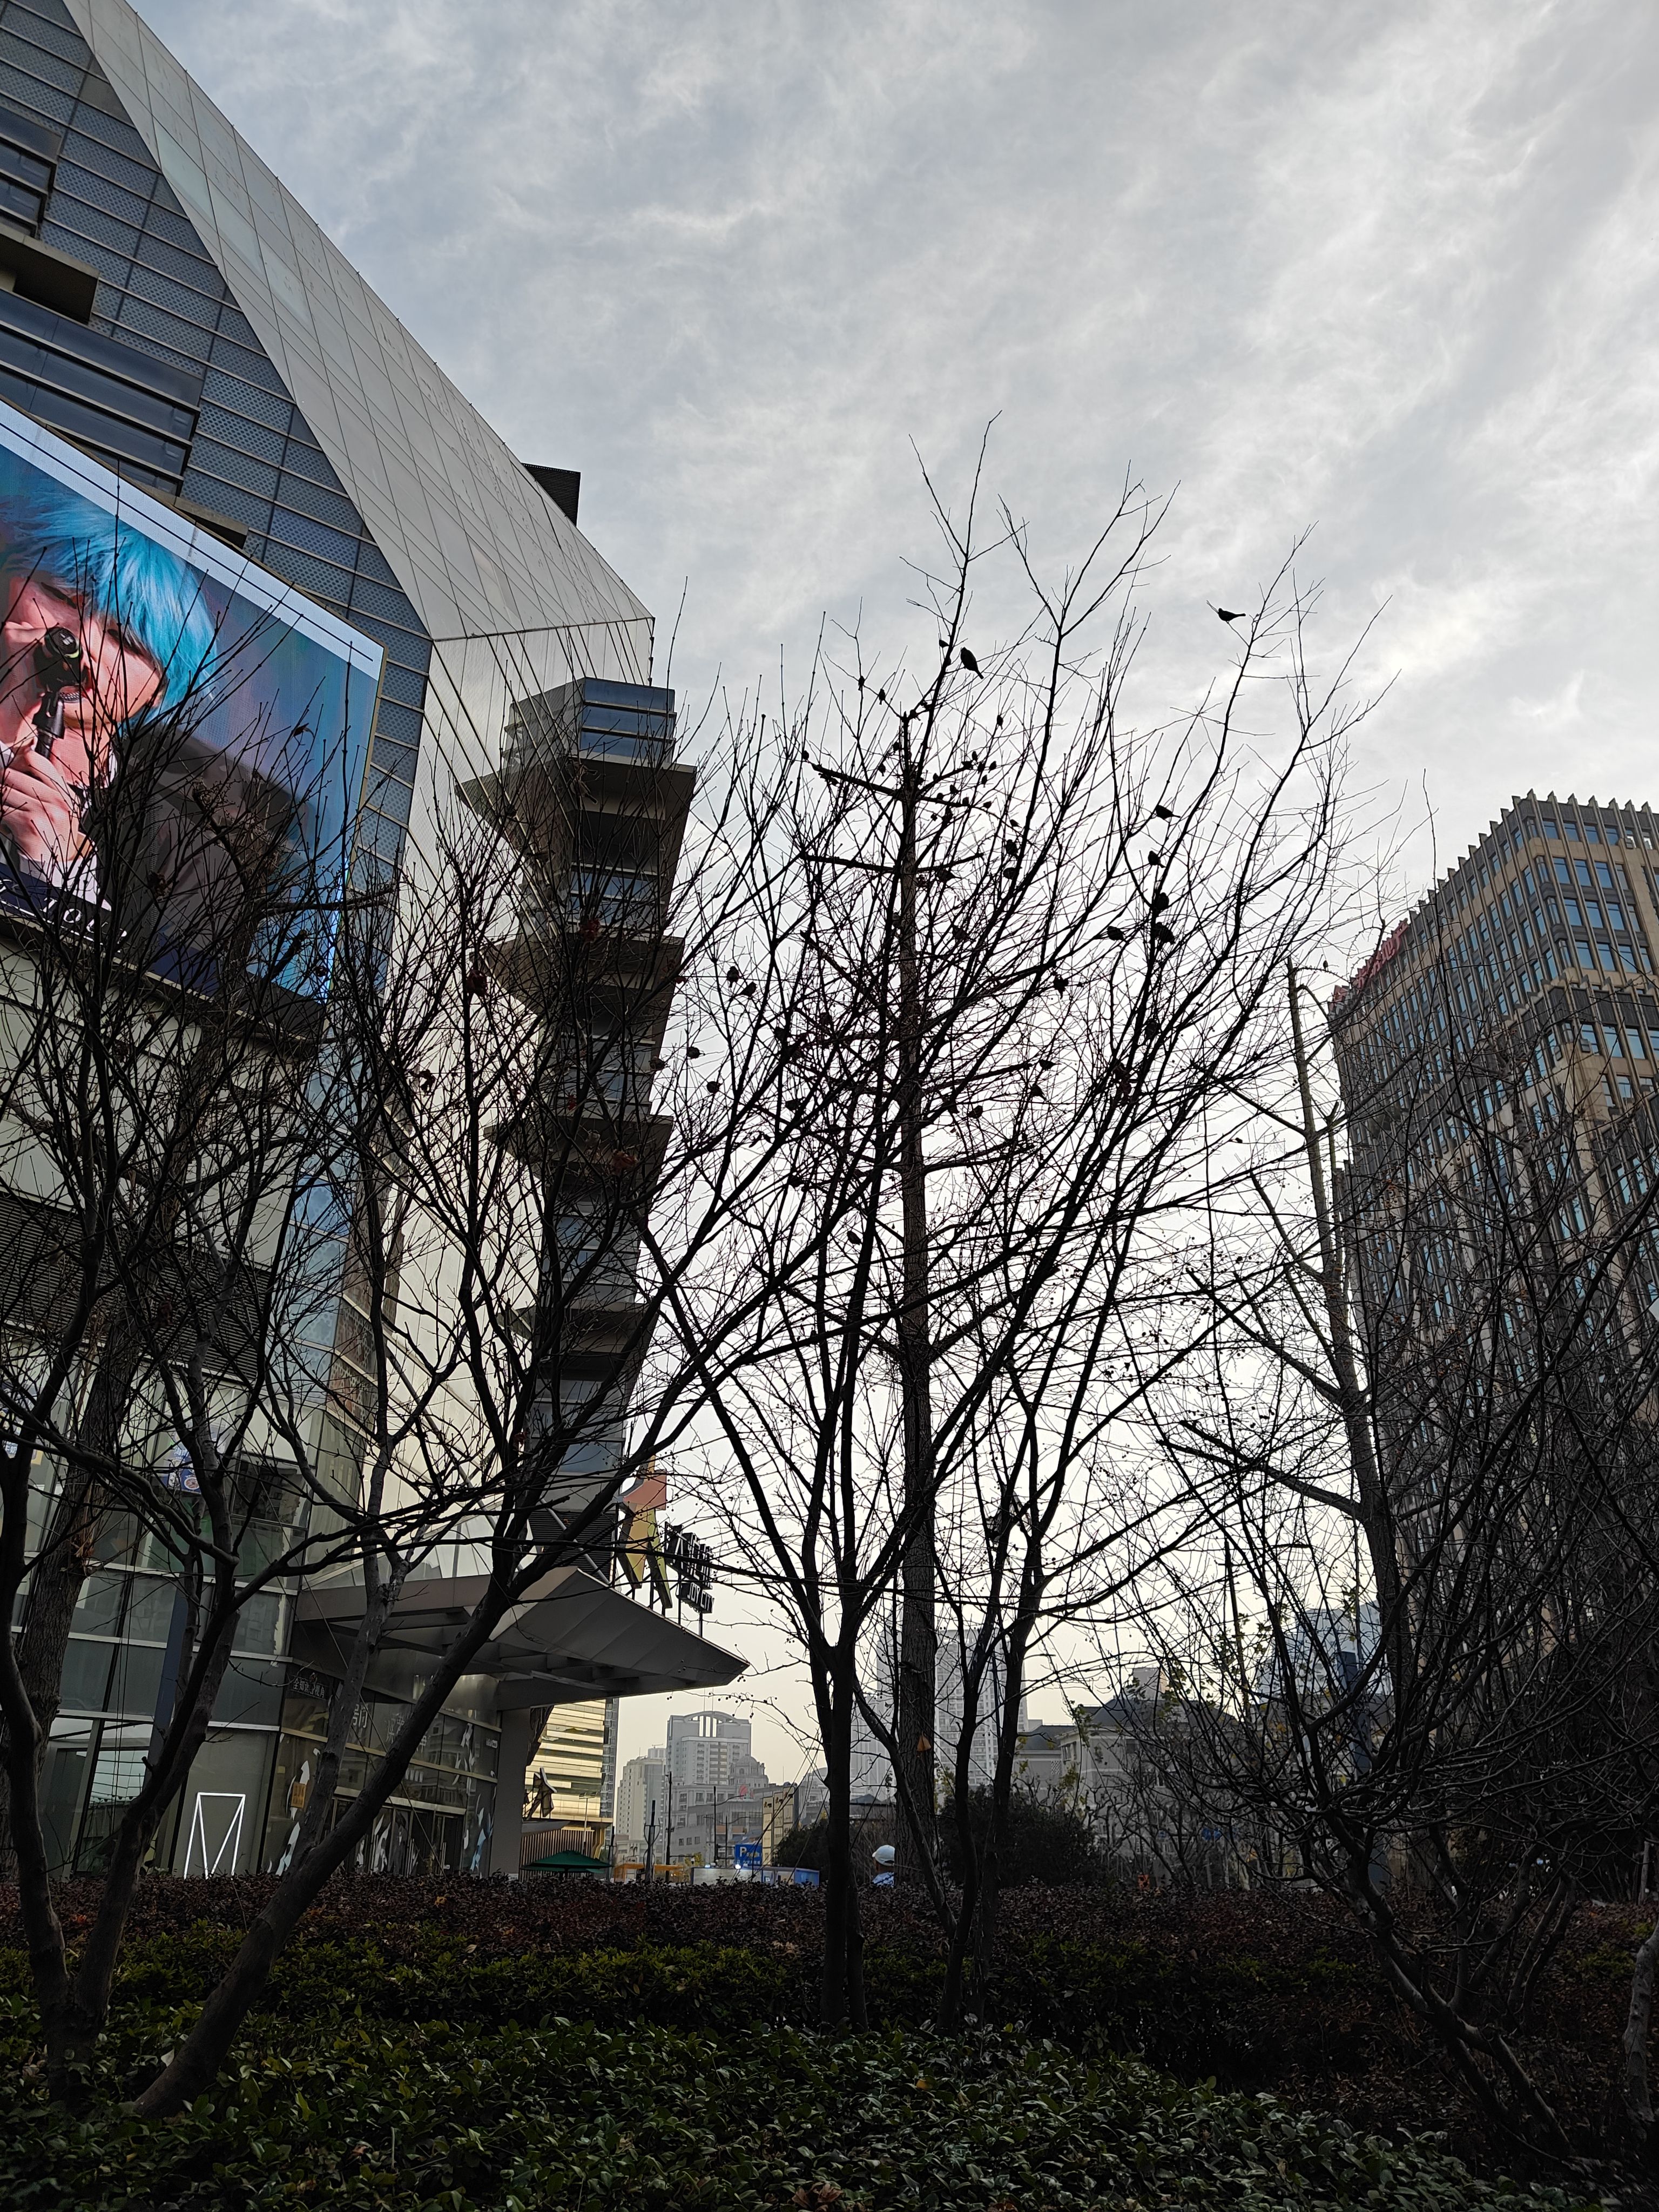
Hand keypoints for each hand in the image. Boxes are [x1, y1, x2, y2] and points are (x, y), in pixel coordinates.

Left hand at [0, 737, 88, 881]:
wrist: (59, 869)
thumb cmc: (56, 840)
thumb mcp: (61, 810)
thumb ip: (48, 786)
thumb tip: (35, 759)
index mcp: (65, 793)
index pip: (35, 759)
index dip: (15, 761)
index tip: (9, 768)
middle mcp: (57, 800)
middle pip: (12, 773)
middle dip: (0, 781)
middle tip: (1, 790)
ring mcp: (44, 810)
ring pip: (2, 790)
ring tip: (4, 807)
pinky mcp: (28, 822)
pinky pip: (0, 808)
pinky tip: (5, 822)